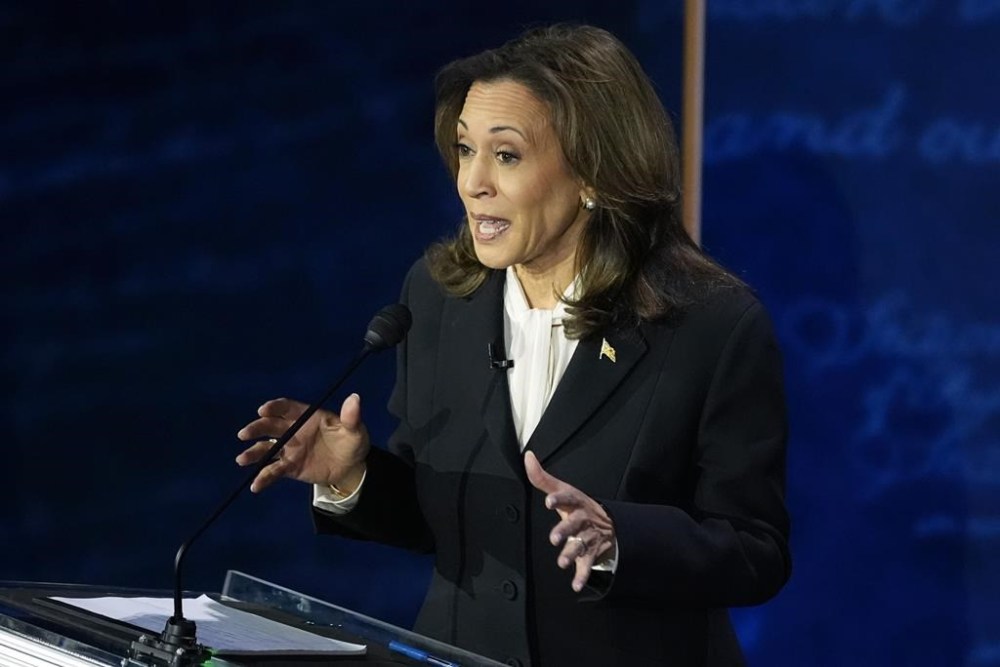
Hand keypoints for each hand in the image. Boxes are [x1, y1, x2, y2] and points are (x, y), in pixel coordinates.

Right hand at [236, 394, 369, 493]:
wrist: (350, 468)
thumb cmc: (351, 442)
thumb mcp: (355, 431)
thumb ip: (351, 417)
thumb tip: (355, 398)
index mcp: (306, 416)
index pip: (287, 408)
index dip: (275, 407)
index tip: (264, 410)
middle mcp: (293, 430)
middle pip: (271, 426)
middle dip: (257, 428)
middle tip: (245, 434)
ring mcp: (289, 449)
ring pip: (267, 449)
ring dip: (253, 453)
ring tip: (242, 460)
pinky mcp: (289, 467)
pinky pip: (273, 471)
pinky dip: (263, 478)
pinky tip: (256, 485)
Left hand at [524, 450, 616, 591]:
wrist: (610, 525)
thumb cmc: (578, 507)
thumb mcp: (564, 490)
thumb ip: (542, 477)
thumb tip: (527, 455)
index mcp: (576, 502)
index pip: (568, 498)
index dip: (559, 499)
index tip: (549, 501)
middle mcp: (583, 519)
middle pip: (574, 524)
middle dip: (565, 531)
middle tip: (554, 538)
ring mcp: (588, 537)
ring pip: (580, 546)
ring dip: (571, 554)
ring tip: (561, 562)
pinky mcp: (591, 554)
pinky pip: (587, 566)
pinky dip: (582, 576)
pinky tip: (575, 586)